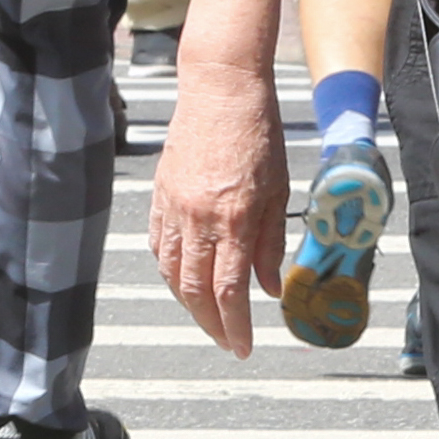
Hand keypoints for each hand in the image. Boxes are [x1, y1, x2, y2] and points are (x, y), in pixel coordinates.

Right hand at [146, 56, 290, 357]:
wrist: (220, 91)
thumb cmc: (258, 134)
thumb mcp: (279, 191)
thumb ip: (272, 243)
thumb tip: (271, 288)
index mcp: (234, 218)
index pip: (229, 290)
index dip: (235, 326)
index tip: (243, 347)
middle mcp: (199, 218)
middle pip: (196, 290)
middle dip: (212, 325)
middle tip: (228, 342)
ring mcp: (174, 207)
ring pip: (172, 273)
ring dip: (189, 303)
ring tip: (208, 318)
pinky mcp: (159, 195)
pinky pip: (159, 246)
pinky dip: (170, 271)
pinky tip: (184, 280)